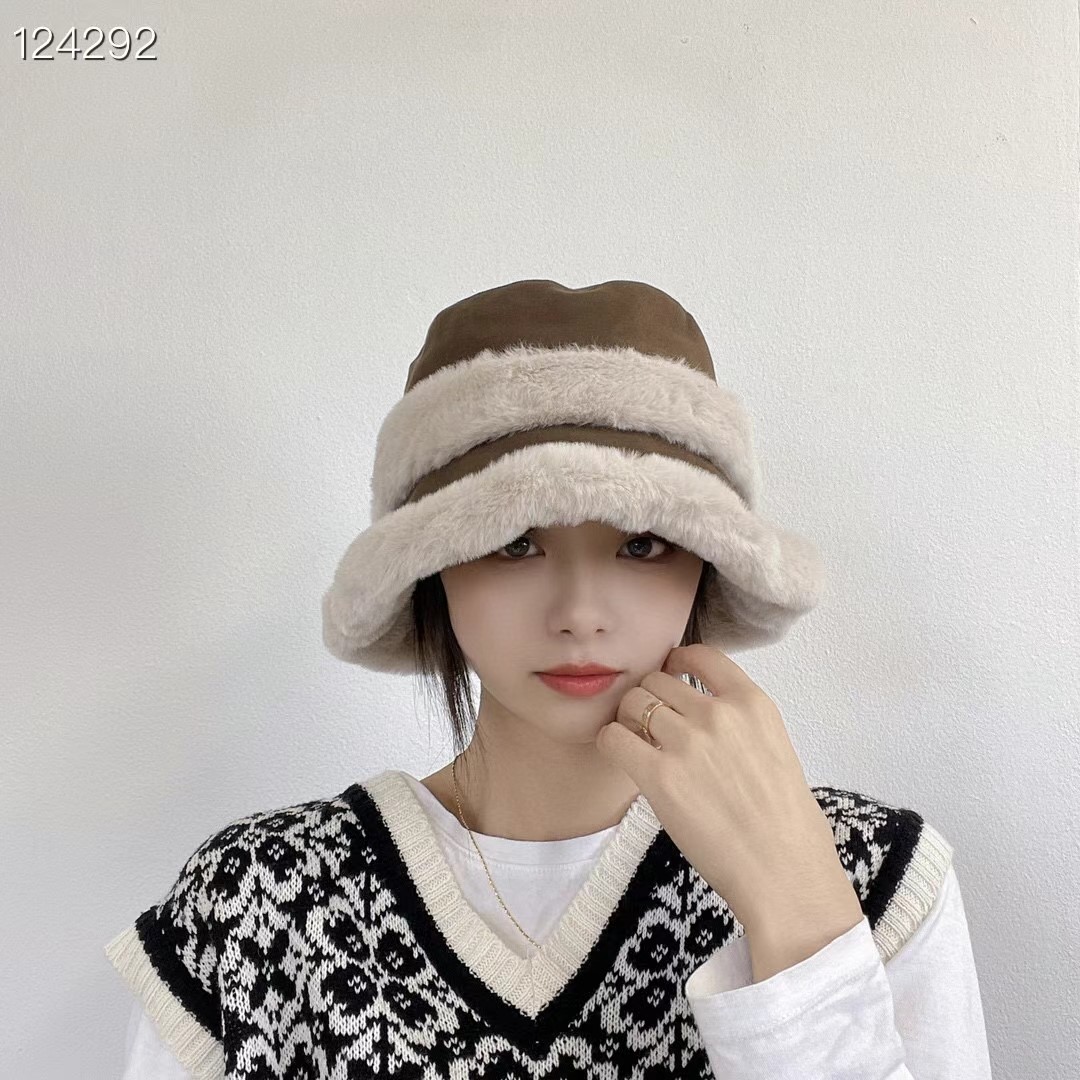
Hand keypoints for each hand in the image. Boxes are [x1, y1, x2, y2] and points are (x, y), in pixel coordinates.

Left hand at [595, 643, 861, 942]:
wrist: (783, 872)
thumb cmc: (784, 821)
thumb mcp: (774, 748)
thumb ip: (738, 720)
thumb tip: (696, 707)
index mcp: (752, 703)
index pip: (702, 654)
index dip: (676, 661)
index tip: (669, 674)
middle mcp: (718, 714)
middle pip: (657, 680)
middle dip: (649, 698)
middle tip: (650, 725)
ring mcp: (687, 743)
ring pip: (631, 702)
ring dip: (628, 720)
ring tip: (638, 744)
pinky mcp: (659, 776)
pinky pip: (614, 737)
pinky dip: (612, 743)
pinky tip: (623, 758)